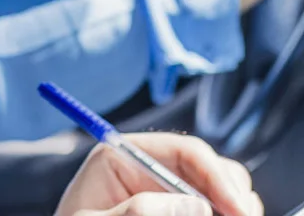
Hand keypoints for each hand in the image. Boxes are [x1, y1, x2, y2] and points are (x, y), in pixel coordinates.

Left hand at [55, 133, 261, 215]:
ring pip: (217, 194)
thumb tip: (196, 205)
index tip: (239, 210)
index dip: (218, 176)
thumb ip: (138, 213)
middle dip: (232, 195)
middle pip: (209, 170)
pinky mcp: (172, 211)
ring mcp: (163, 197)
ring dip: (231, 208)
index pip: (183, 151)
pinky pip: (210, 210)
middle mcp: (147, 172)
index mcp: (121, 158)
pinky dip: (223, 215)